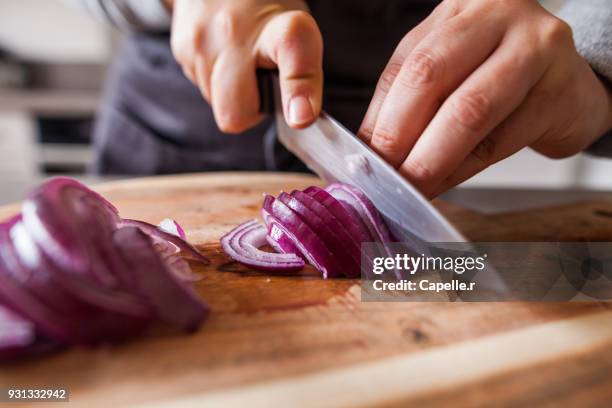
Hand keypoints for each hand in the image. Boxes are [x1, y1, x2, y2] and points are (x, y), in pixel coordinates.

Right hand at [168, 0, 322, 132]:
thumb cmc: (267, 15)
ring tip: (242, 61)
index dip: (298, 90)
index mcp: (278, 25)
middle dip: (249, 111)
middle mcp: (235, 31)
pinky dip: (216, 81)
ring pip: (217, 104)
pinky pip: (203, 89)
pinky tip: (223, 56)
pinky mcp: (181, 48)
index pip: (291, 52)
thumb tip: (299, 119)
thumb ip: (303, 76)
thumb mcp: (298, 34)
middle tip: (262, 83)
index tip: (301, 116)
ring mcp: (201, 40)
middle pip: (235, 111)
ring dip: (233, 94)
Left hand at [359, 0, 611, 197]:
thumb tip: (368, 150)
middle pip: (430, 77)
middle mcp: (496, 16)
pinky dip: (463, 169)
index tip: (361, 158)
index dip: (379, 116)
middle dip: (398, 136)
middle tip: (384, 177)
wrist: (572, 86)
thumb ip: (411, 99)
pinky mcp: (559, 92)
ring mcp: (534, 49)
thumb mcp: (453, 72)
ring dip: (431, 159)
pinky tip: (444, 184)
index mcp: (458, 11)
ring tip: (411, 188)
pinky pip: (500, 140)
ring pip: (468, 111)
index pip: (406, 65)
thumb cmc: (503, 79)